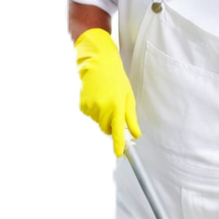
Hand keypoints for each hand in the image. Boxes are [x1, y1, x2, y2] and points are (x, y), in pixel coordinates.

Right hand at [73, 28, 139, 157]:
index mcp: (117, 106)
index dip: (118, 144)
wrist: (99, 64)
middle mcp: (104, 108)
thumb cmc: (117, 80)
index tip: (119, 154)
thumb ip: (131, 118)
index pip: (118, 130)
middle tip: (112, 109)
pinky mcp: (82, 104)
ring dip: (101, 114)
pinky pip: (88, 114)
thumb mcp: (128, 98)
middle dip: (110, 124)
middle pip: (106, 129)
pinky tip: (94, 96)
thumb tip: (136, 134)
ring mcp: (92, 106)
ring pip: (97, 121)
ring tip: (104, 97)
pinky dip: (91, 109)